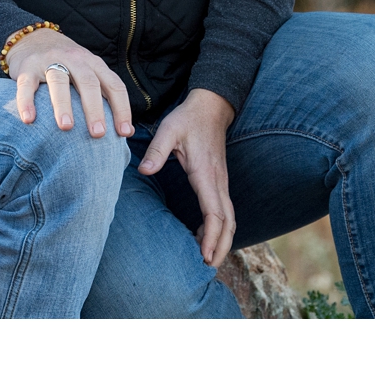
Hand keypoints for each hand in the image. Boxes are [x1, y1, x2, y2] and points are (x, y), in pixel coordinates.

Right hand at [5, 29, 135, 138]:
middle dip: (95, 109)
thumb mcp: (87, 72)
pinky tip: (28, 120)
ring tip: (66, 128)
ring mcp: (49, 61)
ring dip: (63, 105)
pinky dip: (26, 102)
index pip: (113, 85)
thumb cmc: (66, 65)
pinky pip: (26, 85)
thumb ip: (103, 95)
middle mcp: (74, 60)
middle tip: (98, 134)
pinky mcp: (27, 68)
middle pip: (88, 83)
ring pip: (59, 82)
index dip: (121, 108)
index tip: (124, 133)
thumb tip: (125, 132)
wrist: (32, 38)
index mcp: (93, 64)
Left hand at [139, 88, 236, 267]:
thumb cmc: (188, 119)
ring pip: (230, 219)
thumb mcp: (169, 130)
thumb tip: (145, 170)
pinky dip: (219, 229)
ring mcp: (221, 183)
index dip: (212, 236)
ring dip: (222, 240)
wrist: (211, 107)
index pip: (215, 213)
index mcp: (206, 174)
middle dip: (221, 247)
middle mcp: (218, 182)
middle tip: (208, 267)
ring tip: (207, 259)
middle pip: (228, 222)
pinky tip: (203, 237)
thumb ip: (157, 151)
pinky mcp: (219, 182)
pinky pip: (224, 211)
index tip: (205, 255)